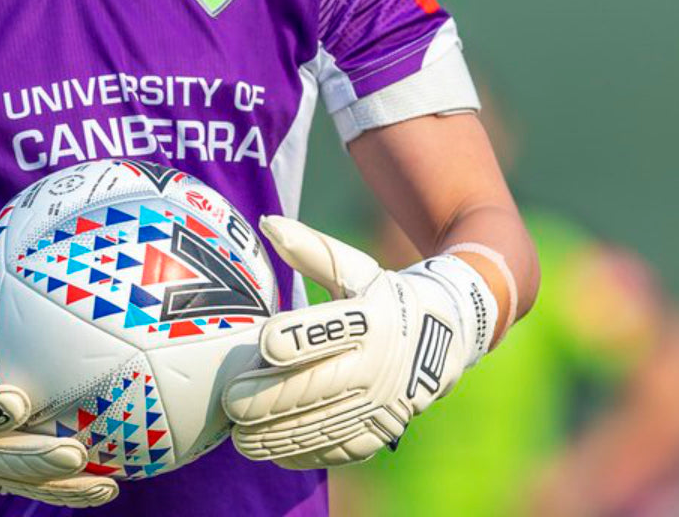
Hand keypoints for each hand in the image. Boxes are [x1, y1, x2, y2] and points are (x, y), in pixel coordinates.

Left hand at [222, 216, 495, 469]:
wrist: (448, 335)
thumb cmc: (383, 294)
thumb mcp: (355, 268)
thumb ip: (310, 249)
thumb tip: (267, 223)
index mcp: (371, 318)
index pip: (329, 330)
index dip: (295, 338)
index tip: (262, 342)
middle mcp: (378, 364)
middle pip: (317, 386)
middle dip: (269, 398)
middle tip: (230, 401)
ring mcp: (381, 404)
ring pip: (323, 426)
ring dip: (277, 435)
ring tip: (240, 436)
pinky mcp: (380, 432)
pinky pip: (338, 450)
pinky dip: (303, 455)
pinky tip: (271, 451)